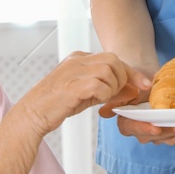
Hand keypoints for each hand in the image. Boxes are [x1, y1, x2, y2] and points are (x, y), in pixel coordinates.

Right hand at [19, 52, 149, 136]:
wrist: (31, 115)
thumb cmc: (56, 105)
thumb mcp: (83, 93)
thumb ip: (104, 88)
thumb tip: (129, 90)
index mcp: (78, 58)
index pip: (112, 58)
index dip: (130, 72)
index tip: (143, 84)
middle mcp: (76, 60)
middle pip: (113, 60)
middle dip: (124, 79)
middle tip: (120, 96)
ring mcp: (73, 71)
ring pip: (108, 70)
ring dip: (113, 88)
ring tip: (104, 100)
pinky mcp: (71, 86)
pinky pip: (99, 85)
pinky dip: (104, 95)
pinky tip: (98, 104)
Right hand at [97, 66, 174, 145]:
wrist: (147, 78)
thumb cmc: (135, 80)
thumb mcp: (125, 84)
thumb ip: (117, 98)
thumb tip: (104, 112)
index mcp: (125, 121)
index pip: (132, 128)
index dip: (144, 129)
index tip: (156, 127)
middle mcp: (138, 130)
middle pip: (152, 136)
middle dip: (168, 131)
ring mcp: (153, 133)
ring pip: (166, 139)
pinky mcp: (166, 133)